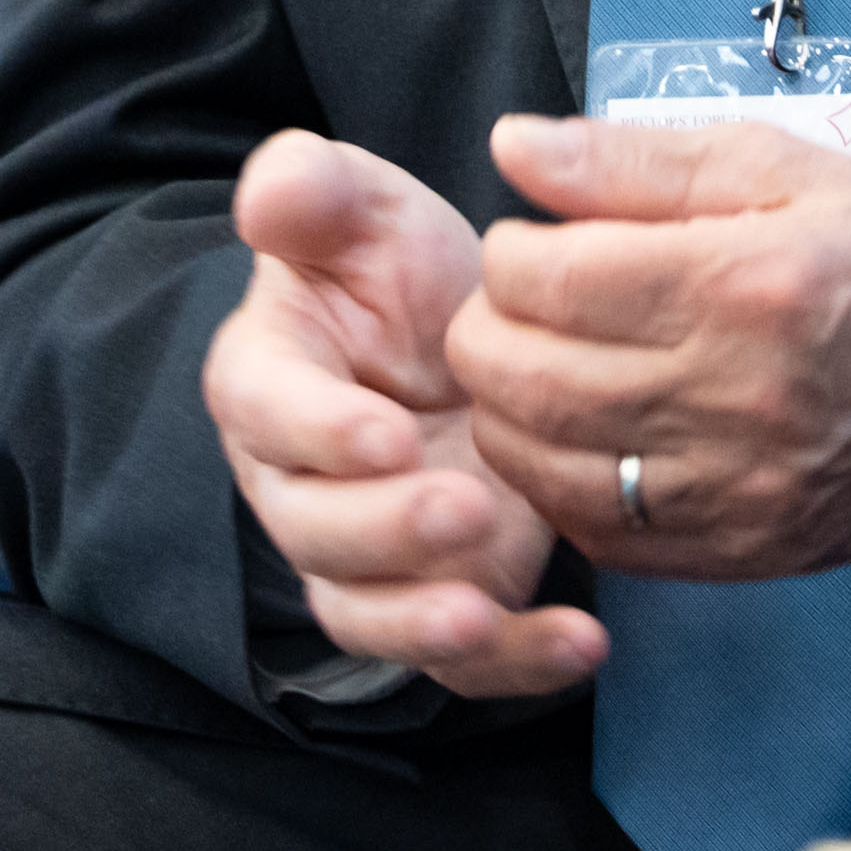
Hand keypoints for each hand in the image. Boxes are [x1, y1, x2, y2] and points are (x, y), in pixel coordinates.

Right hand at [205, 131, 599, 700]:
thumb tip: (276, 188)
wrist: (469, 337)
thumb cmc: (399, 273)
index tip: (389, 433)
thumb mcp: (368, 210)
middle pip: (315, 532)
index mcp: (271, 379)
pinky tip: (581, 644)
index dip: (321, 431)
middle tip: (468, 508)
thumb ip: (316, 190)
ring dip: (422, 624)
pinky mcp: (440, 594)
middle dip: (386, 533)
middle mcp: (302, 483)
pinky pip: (460, 658)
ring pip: (368, 613)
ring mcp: (369, 554)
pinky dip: (515, 662)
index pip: (269, 413)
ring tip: (484, 613)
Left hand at [450, 112, 850, 581]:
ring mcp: (734, 486)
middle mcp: (732, 394)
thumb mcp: (776, 166)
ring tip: (537, 369)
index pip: (546, 278)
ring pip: (544, 464)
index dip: (512, 253)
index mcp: (740, 282)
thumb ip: (633, 159)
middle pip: (525, 378)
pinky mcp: (741, 547)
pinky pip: (600, 534)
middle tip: (514, 306)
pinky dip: (562, 487)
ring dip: (509, 413)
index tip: (536, 243)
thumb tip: (515, 149)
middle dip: (487, 332)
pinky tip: (582, 440)